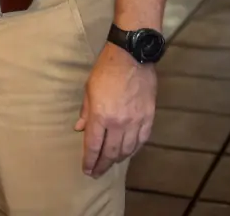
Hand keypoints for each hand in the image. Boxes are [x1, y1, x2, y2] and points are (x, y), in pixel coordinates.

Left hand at [76, 42, 156, 177]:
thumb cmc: (105, 70)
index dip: (89, 160)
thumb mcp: (89, 89)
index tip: (87, 170)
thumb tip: (80, 129)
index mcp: (101, 115)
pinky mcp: (149, 118)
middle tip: (97, 172)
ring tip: (110, 163)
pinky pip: (141, 140)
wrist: (132, 57)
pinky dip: (134, 149)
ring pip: (127, 149)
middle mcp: (119, 123)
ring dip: (117, 159)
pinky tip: (128, 152)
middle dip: (102, 165)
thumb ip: (86, 112)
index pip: (94, 145)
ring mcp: (136, 121)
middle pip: (110, 152)